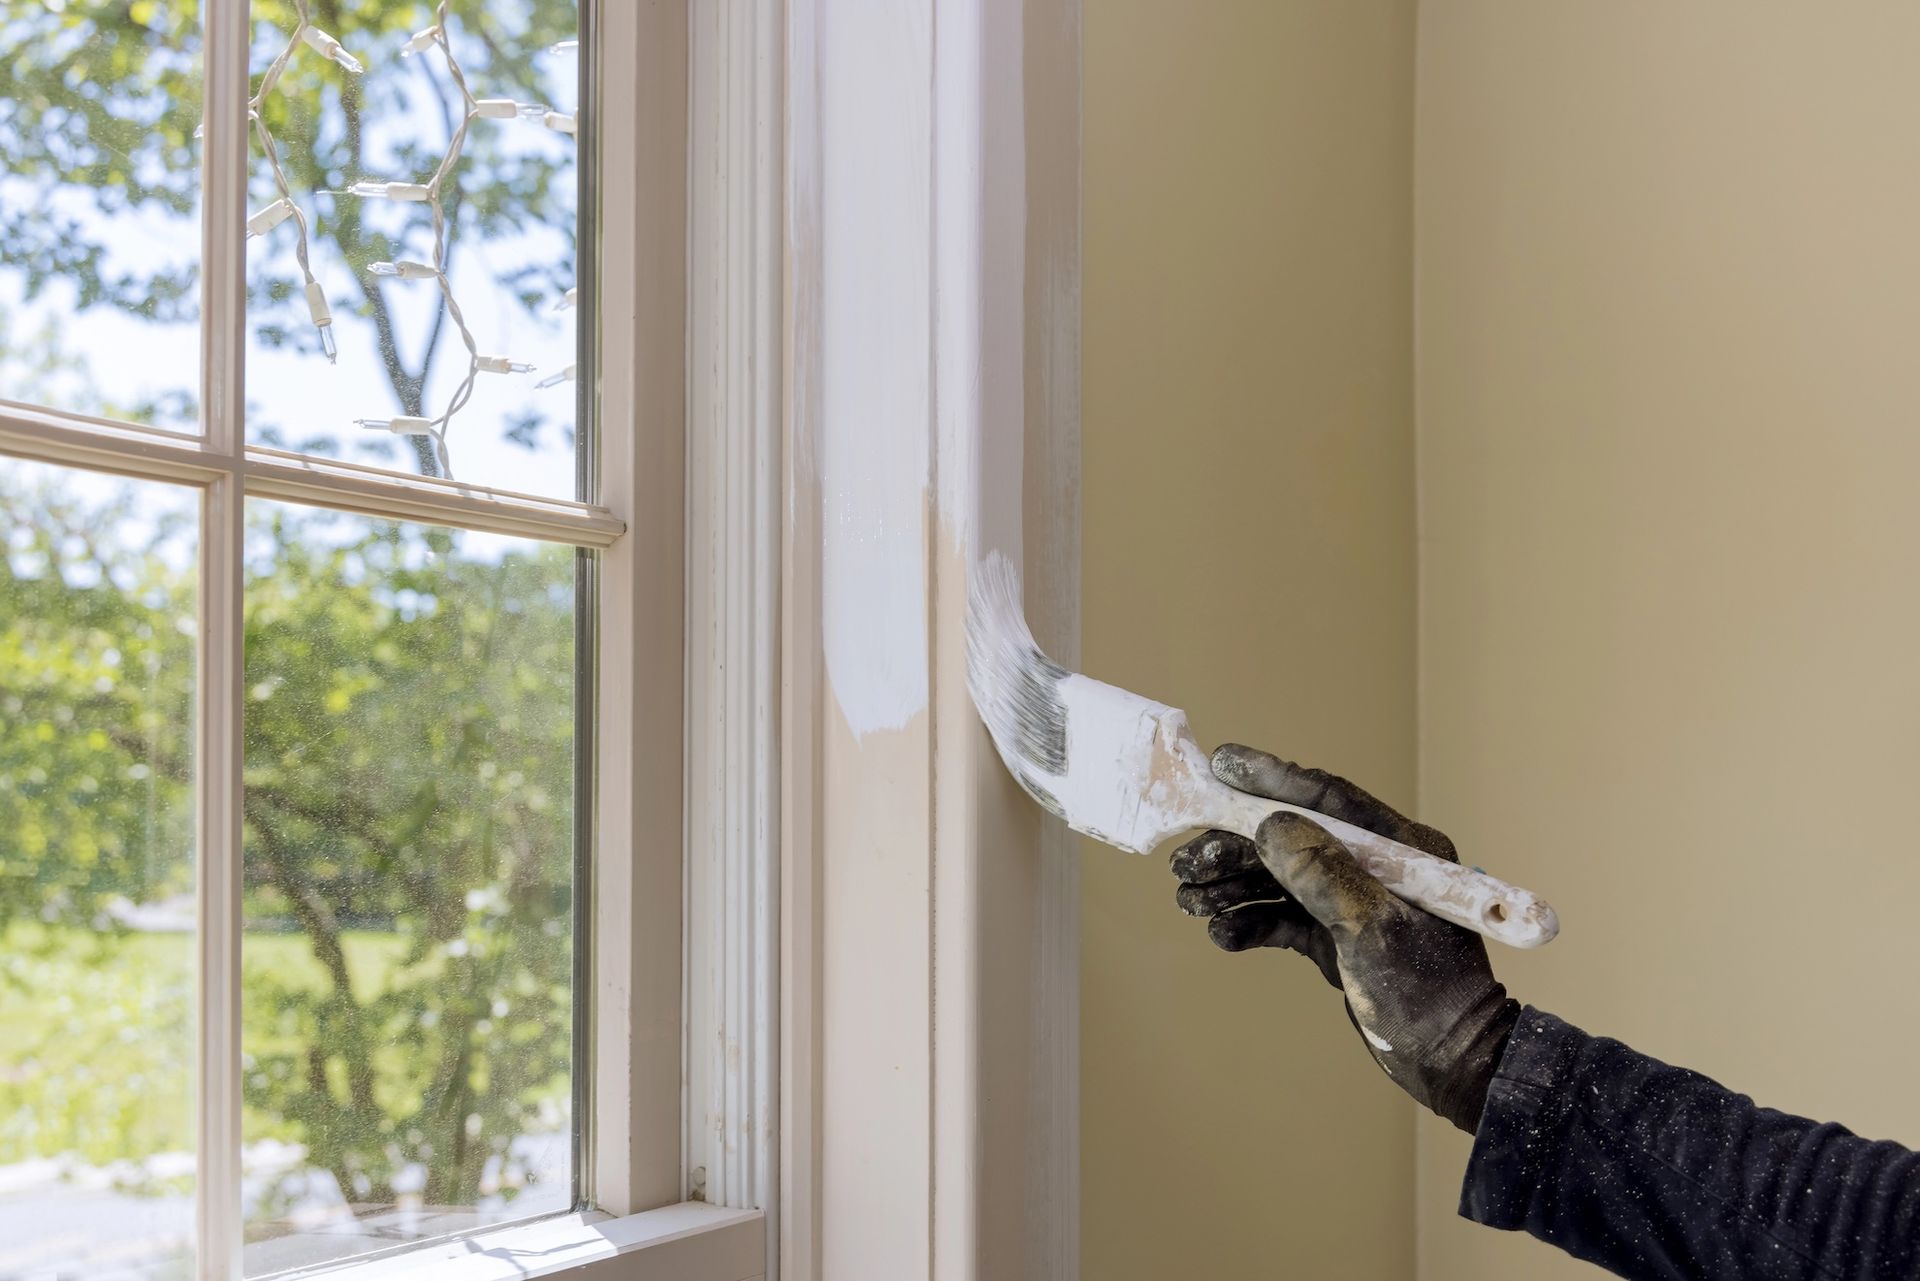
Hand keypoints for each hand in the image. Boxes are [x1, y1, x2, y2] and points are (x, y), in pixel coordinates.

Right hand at [1169, 745, 1519, 1132]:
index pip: (1327, 798)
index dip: (1272, 780)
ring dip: (1233, 886)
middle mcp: (1372, 866)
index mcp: (1398, 848)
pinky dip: (1250, 922)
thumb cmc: (1428, 995)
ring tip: (1189, 900)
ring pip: (1278, 877)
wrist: (1452, 1065)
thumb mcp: (1373, 929)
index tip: (1220, 765)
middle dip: (1235, 847)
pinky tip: (1222, 934)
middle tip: (1186, 860)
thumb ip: (1322, 873)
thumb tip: (1271, 824)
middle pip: (1290, 838)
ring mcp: (1351, 901)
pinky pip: (1282, 917)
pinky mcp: (1334, 936)